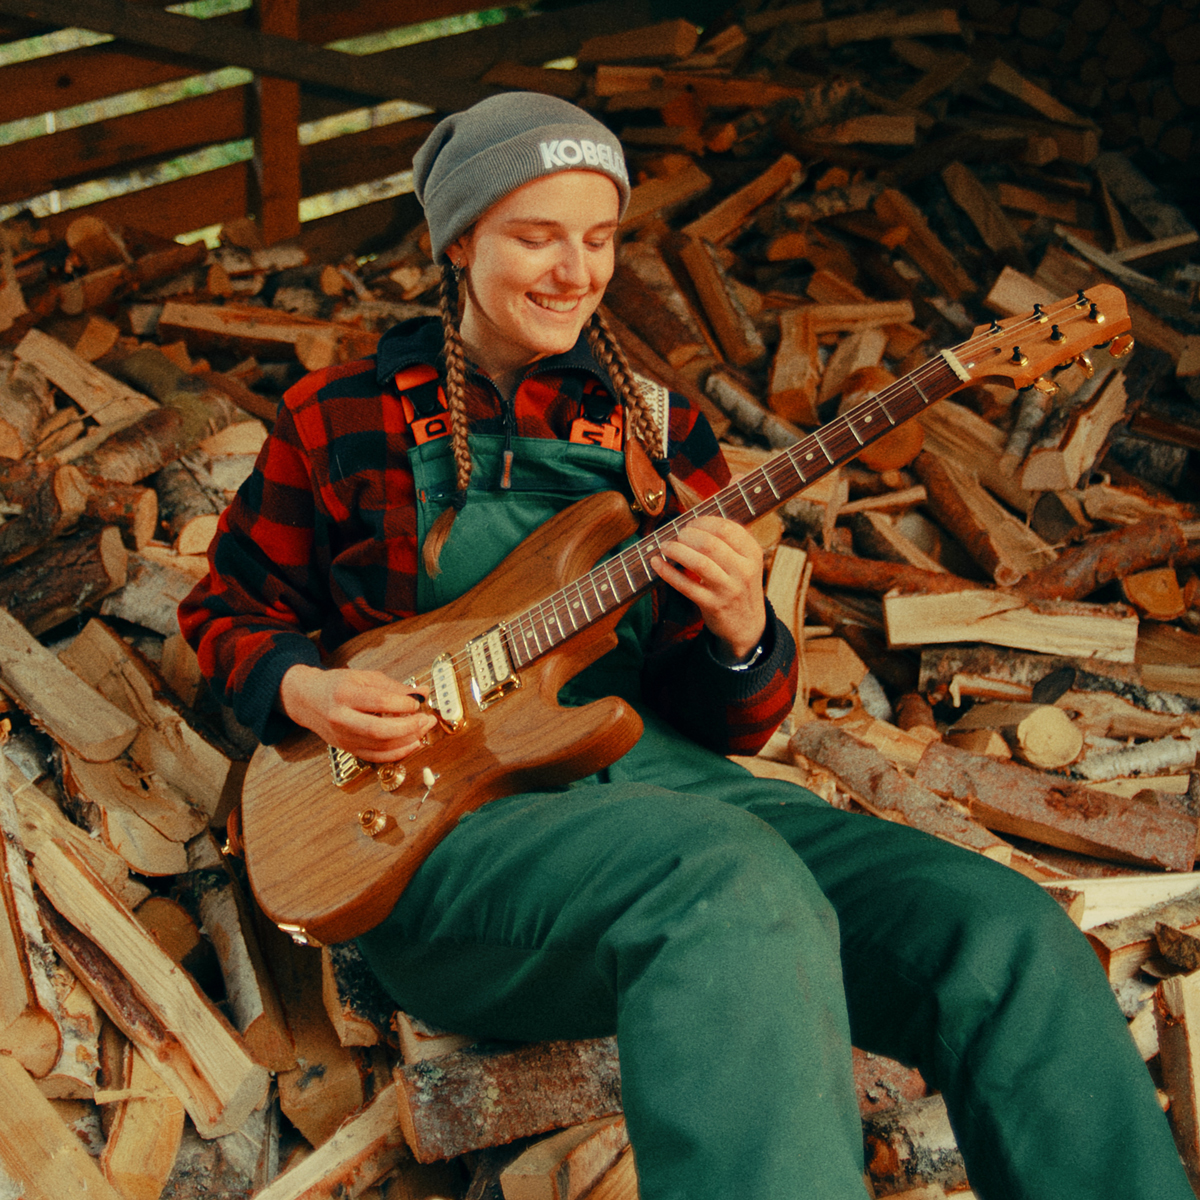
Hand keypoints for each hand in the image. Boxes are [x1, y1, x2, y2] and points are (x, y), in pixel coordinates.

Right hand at [278, 664, 436, 761]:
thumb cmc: (336, 686)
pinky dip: (397, 753)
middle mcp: (340, 718)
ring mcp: (343, 737)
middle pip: (378, 729)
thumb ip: (394, 686)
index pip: (378, 701)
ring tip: (423, 730)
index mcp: (343, 694)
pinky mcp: (347, 749)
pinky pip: (376, 757)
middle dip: (408, 727)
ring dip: (407, 740)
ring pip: (380, 746)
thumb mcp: (364, 677)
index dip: (402, 703)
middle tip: (426, 720)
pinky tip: (411, 743)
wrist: (307, 700)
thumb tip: (422, 693)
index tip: (417, 701)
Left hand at [649, 515, 765, 662]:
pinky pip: (686, 586)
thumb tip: (692, 522)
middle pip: (711, 544)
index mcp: (752, 554)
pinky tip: (656, 563)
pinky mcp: (713, 605)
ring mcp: (729, 589)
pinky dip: (667, 572)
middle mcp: (744, 571)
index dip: (703, 522)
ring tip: (665, 546)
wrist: (748, 624)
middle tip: (678, 535)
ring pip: (699, 564)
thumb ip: (728, 541)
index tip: (691, 523)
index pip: (727, 529)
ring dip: (676, 550)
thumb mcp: (745, 561)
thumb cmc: (739, 585)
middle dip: (688, 535)